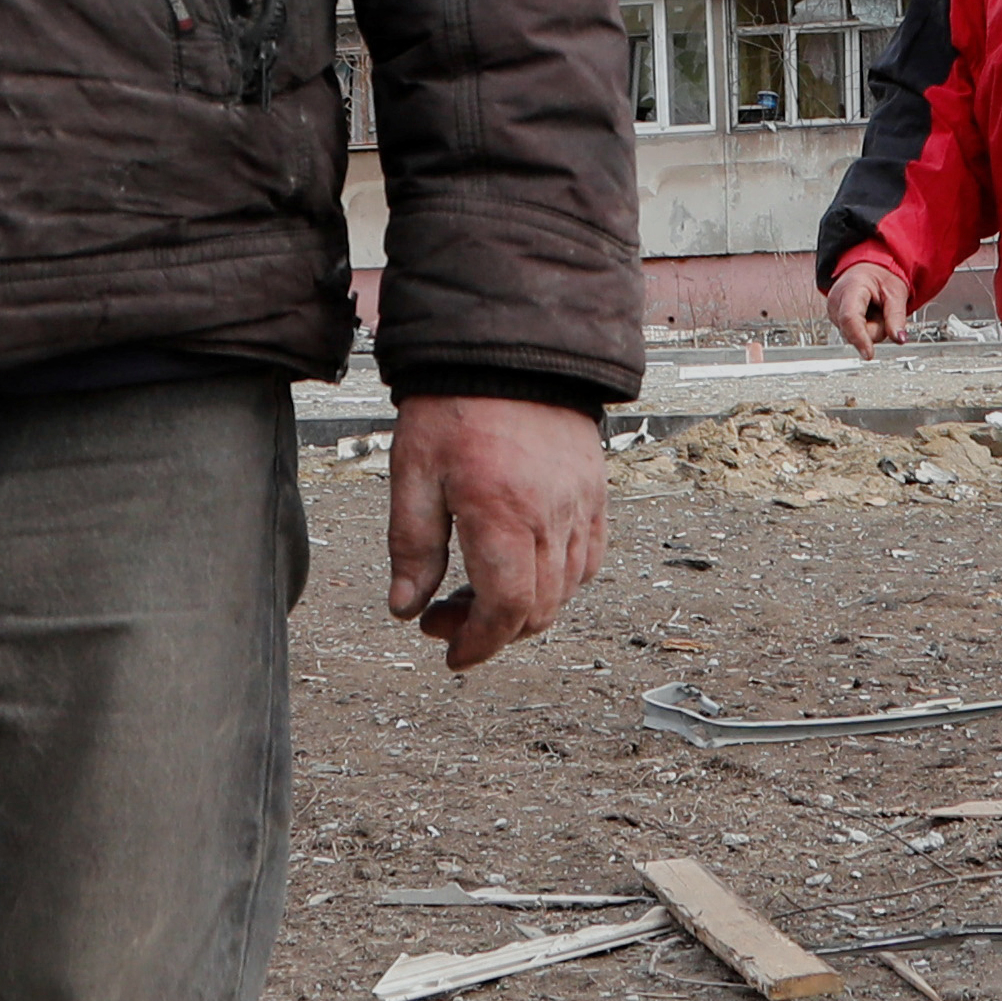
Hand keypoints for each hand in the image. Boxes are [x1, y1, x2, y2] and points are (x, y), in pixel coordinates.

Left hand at [386, 394, 608, 673]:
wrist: (510, 346)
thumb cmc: (456, 404)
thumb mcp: (414, 471)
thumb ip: (413, 545)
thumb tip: (407, 608)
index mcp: (502, 515)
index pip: (506, 610)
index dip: (479, 644)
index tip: (452, 654)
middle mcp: (550, 517)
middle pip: (538, 610)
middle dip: (493, 631)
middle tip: (446, 616)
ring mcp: (580, 504)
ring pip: (566, 589)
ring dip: (526, 608)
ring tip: (480, 589)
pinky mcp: (595, 490)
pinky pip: (590, 556)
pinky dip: (561, 579)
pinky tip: (526, 566)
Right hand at [824, 263, 911, 356]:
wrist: (869, 269)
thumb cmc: (881, 276)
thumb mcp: (896, 292)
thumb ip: (897, 317)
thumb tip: (899, 338)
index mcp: (850, 289)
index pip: (851, 318)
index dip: (860, 338)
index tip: (869, 354)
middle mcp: (836, 302)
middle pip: (855, 332)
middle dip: (874, 329)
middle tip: (883, 311)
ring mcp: (833, 313)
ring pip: (855, 337)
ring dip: (870, 329)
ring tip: (874, 311)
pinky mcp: (836, 321)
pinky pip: (853, 335)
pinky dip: (864, 329)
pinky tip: (867, 315)